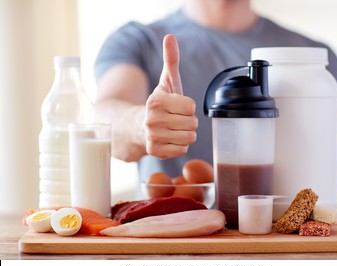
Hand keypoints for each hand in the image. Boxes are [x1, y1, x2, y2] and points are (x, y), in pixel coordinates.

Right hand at [144, 34, 197, 158]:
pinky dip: (179, 146)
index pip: (191, 107)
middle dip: (188, 121)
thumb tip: (170, 37)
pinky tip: (169, 139)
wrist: (137, 125)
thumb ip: (171, 60)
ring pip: (189, 138)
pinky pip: (182, 150)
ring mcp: (152, 136)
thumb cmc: (159, 104)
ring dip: (185, 134)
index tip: (176, 106)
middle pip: (192, 123)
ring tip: (173, 129)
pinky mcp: (154, 151)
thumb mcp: (166, 82)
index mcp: (156, 100)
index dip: (187, 106)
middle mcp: (151, 119)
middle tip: (175, 119)